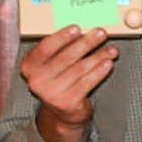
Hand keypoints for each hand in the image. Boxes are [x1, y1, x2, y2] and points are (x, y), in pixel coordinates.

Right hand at [19, 26, 116, 141]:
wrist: (61, 113)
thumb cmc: (59, 82)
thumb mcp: (52, 66)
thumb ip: (60, 50)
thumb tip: (82, 31)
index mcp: (29, 66)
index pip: (45, 48)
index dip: (61, 37)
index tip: (76, 28)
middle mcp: (37, 80)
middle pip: (66, 57)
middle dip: (86, 43)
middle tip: (101, 33)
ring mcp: (51, 92)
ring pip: (79, 69)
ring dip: (98, 56)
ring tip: (111, 49)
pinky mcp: (66, 102)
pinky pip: (87, 82)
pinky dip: (99, 71)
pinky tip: (108, 64)